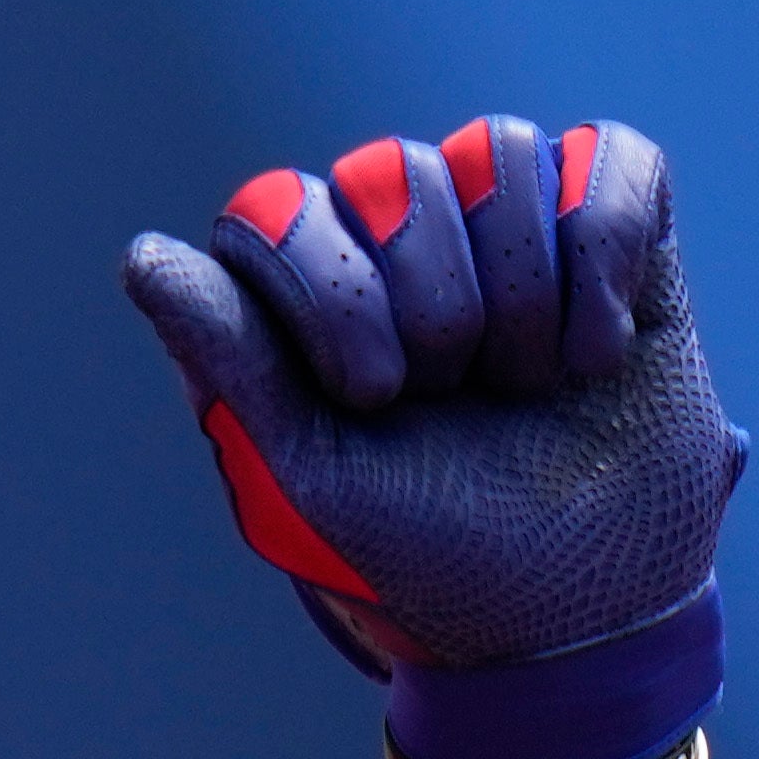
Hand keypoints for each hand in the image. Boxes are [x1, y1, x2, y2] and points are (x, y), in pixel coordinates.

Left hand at [121, 117, 744, 758]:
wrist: (571, 610)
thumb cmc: (420, 550)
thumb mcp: (304, 471)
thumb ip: (229, 359)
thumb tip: (144, 258)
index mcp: (303, 295)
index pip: (274, 208)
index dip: (331, 293)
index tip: (374, 397)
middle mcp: (395, 244)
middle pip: (390, 169)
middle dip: (436, 303)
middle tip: (459, 399)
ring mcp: (505, 229)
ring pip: (494, 149)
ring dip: (522, 287)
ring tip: (533, 384)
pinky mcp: (614, 236)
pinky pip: (610, 157)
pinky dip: (608, 245)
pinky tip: (601, 347)